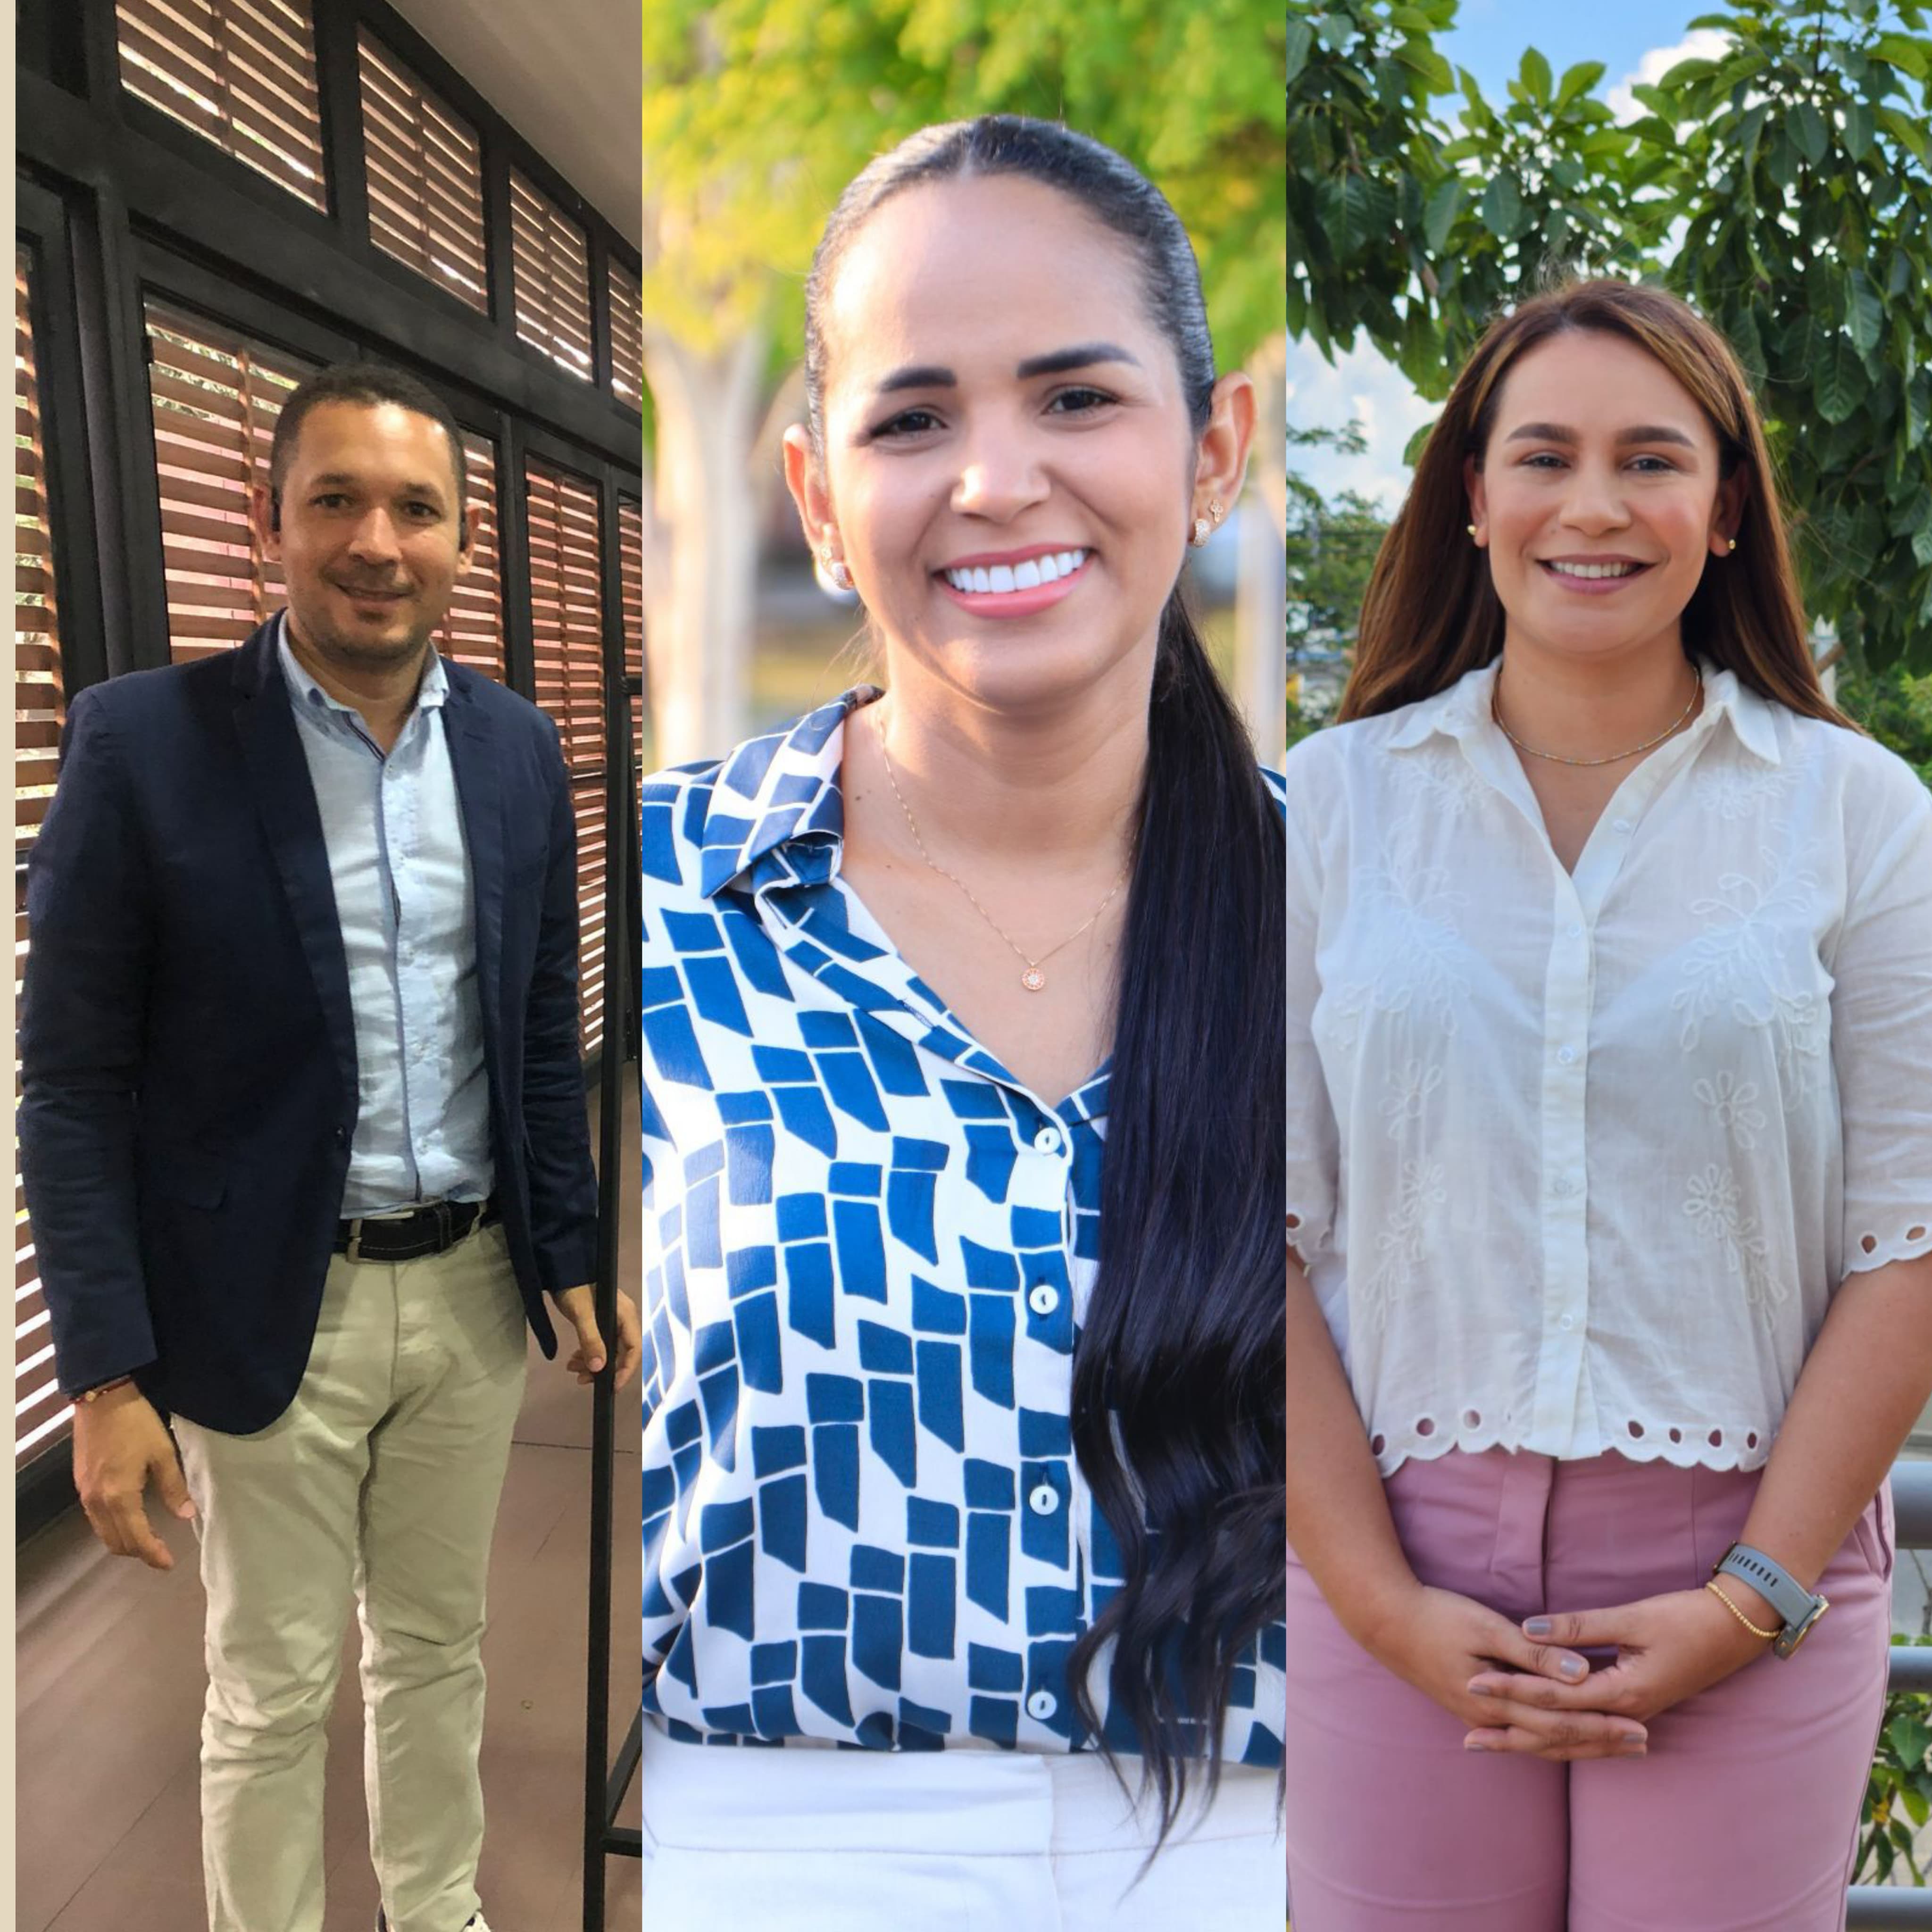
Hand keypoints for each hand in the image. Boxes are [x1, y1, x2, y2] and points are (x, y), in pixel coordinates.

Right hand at [72, 1384, 195, 1571]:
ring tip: (147, 1541)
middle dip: (138, 1552)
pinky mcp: (81, 1484)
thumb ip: (174, 1487)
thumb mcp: (163, 1453)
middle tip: (160, 1554)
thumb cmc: (137, 1424)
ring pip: (103, 1532)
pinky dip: (112, 1526)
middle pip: (115, 1541)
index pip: (136, 1538)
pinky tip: (128, 1520)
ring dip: (123, 1541)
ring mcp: (85, 1493)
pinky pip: (95, 1518)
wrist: (103, 1399)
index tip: (168, 1563)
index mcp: (120, 1496)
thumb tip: (187, 1515)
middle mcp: (97, 1501)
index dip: (153, 1554)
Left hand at [552, 1284, 642, 1390]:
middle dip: (603, 1369)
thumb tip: (599, 1368)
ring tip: (572, 1368)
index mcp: (625, 1315)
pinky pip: (600, 1343)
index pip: (634, 1349)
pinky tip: (573, 1359)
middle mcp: (623, 1319)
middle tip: (582, 1379)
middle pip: (621, 1352)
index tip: (611, 1387)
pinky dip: (588, 1353)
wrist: (561, 1267)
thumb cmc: (574, 1286)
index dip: (625, 1370)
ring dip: (592, 1363)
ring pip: (609, 1350)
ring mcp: (612, 1320)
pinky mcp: (600, 1321)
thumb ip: (591, 1340)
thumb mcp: (581, 1313)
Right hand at [1365, 1582, 1652, 1761]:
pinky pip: (1519, 1733)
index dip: (1604, 1726)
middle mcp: (1490, 1718)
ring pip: (1538, 1741)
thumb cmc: (1436, 1615)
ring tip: (1614, 1745)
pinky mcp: (1471, 1707)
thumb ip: (1535, 1654)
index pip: (1563, 1721)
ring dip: (1579, 1743)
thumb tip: (1582, 1674)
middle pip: (1556, 1738)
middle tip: (1643, 1744)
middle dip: (1601, 1741)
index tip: (1641, 1729)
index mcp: (1498, 1700)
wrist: (1385, 1621)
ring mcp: (1478, 1716)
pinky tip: (1557, 1741)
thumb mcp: (1486, 1627)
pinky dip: (1546, 1740)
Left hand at [1462, 1587, 1773, 1754]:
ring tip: (1493, 1744)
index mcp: (1623, 1692)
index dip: (1512, 1689)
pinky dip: (1561, 1737)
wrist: (1736, 1630)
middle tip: (1468, 1736)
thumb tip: (1529, 1629)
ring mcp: (1633, 1714)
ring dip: (1532, 1742)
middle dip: (1513, 1731)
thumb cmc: (1685, 1618)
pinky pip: (1589, 1732)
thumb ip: (1579, 1627)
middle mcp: (1626, 1712)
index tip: (1473, 1684)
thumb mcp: (1631, 1617)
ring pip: (1574, 1738)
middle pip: (1559, 1730)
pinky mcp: (1635, 1707)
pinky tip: (1540, 1739)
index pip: (1554, 1696)